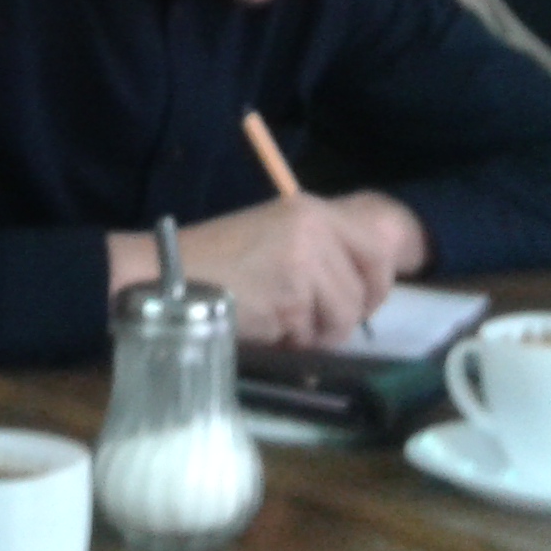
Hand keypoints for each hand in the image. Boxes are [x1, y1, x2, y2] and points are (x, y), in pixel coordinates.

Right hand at [108, 193, 425, 348]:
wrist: (169, 275)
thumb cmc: (219, 260)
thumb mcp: (276, 235)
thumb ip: (322, 249)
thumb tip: (367, 286)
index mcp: (312, 209)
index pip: (377, 248)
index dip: (380, 281)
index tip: (365, 300)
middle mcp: (315, 229)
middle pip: (365, 289)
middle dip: (344, 314)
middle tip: (311, 318)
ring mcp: (305, 262)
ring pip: (343, 317)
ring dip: (314, 331)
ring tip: (278, 318)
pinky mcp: (291, 297)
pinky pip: (311, 335)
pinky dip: (290, 341)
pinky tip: (263, 324)